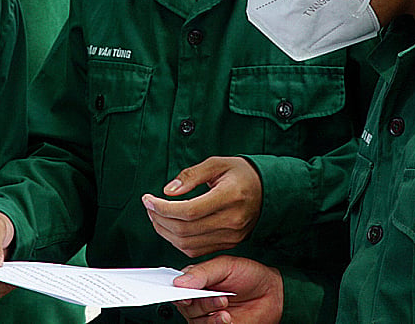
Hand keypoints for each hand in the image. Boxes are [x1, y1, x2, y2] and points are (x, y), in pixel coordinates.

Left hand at [142, 156, 262, 256]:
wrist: (267, 190)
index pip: (189, 211)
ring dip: (165, 232)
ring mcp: (231, 236)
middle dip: (159, 219)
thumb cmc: (241, 173)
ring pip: (188, 244)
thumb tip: (168, 191)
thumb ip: (191, 175)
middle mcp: (232, 220)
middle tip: (149, 206)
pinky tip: (170, 227)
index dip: (163, 207)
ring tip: (156, 216)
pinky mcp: (229, 244)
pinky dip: (178, 241)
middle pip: (185, 229)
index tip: (147, 199)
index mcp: (230, 196)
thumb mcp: (217, 163)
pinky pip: (196, 250)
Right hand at [172, 256, 282, 323]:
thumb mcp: (226, 266)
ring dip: (209, 316)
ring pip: (194, 320)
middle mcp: (198, 298)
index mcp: (196, 280)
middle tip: (220, 298)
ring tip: (226, 308)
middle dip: (201, 304)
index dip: (176, 292)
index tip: (186, 295)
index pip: (176, 287)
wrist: (272, 293)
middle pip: (185, 306)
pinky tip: (228, 318)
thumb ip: (202, 272)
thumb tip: (179, 282)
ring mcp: (206, 314)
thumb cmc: (249, 275)